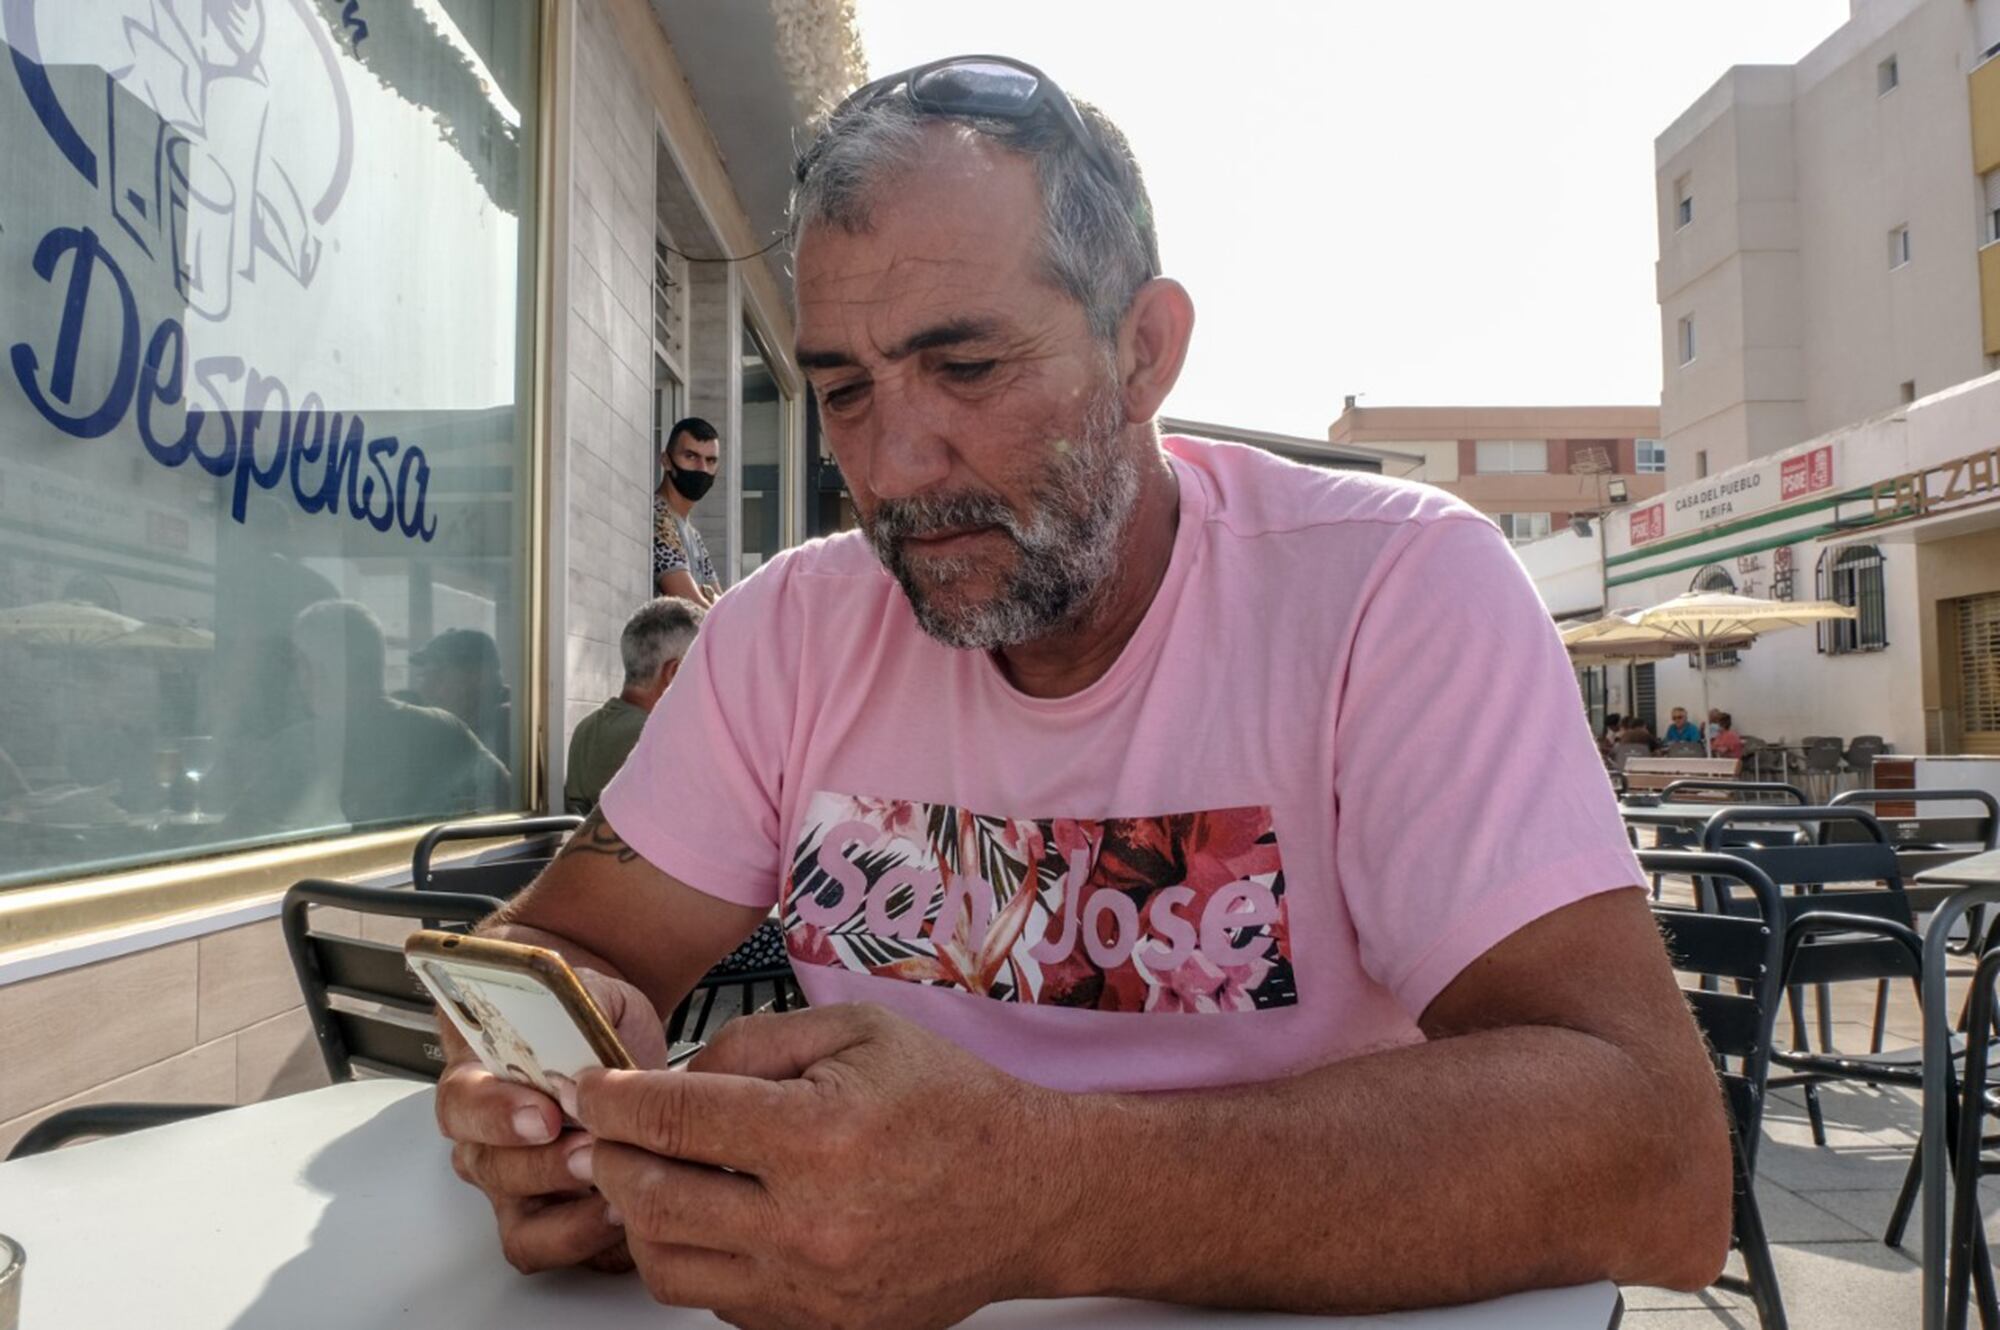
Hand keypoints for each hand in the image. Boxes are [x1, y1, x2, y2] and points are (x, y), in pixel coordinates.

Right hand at [435, 967, 669, 1273]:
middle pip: (492, 1170)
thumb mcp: (589, 992)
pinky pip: (561, 1255)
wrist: (612, 1048)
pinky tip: (629, 1221)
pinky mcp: (554, 1225)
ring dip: (569, 1218)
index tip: (543, 1113)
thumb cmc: (585, 1022)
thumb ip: (579, 994)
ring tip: (619, 1193)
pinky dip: (594, 1246)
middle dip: (545, 1166)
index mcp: (477, 1079)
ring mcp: (516, 1191)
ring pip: (522, 1226)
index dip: (497, 1113)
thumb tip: (582, 1006)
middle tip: (592, 1151)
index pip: (462, 1102)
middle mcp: (486, 1144)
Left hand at [565, 1004, 1078, 1329]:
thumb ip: (757, 1041)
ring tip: (651, 1178)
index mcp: (820, 1136)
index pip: (675, 1120)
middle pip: (652, 1203)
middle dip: (608, 1161)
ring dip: (642, 1220)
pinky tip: (717, 1218)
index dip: (614, 1101)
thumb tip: (675, 1078)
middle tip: (600, 1136)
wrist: (1032, 1193)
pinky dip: (701, 1260)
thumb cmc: (953, 1105)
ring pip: (671, 1269)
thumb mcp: (859, 1032)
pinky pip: (722, 1305)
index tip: (591, 1091)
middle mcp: (810, 1224)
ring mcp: (815, 1291)